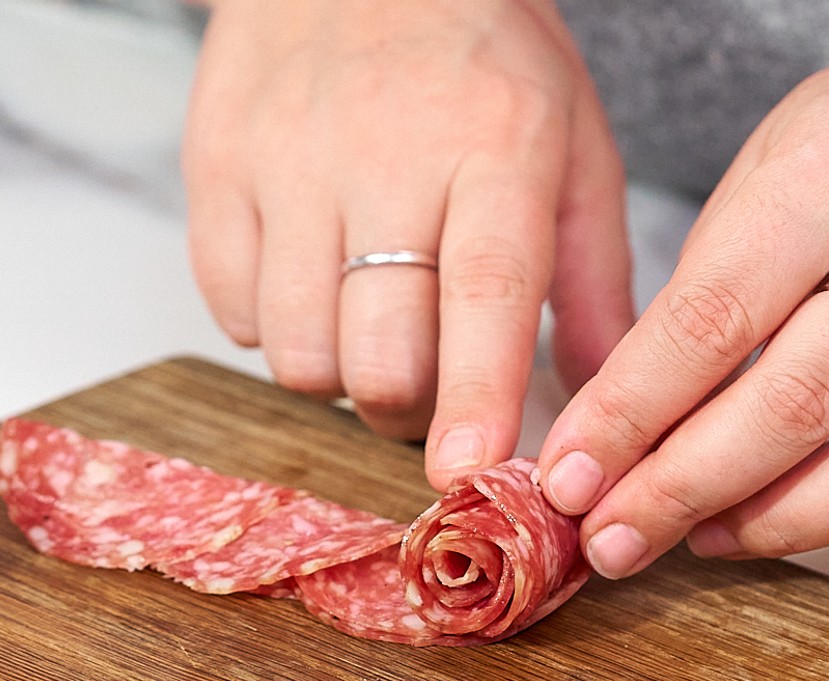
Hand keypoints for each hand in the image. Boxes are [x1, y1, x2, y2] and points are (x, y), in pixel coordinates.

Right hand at [183, 0, 634, 488]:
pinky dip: (274, 328)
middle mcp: (383, 154)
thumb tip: (614, 399)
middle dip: (406, 409)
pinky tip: (309, 283)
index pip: (484, 291)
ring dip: (338, 375)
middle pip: (379, 354)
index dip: (477, 396)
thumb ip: (593, 276)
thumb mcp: (570, 143)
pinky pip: (232, 313)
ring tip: (365, 325)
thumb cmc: (477, 59)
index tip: (471, 472)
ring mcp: (285, 161)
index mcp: (493, 145)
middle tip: (425, 386)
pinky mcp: (214, 168)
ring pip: (298, 352)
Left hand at [537, 6, 828, 577]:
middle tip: (615, 537)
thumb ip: (695, 309)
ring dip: (776, 525)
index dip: (628, 418)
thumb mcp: (760, 181)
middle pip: (797, 405)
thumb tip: (614, 448)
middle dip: (684, 490)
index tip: (569, 479)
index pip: (713, 319)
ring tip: (702, 537)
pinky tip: (810, 509)